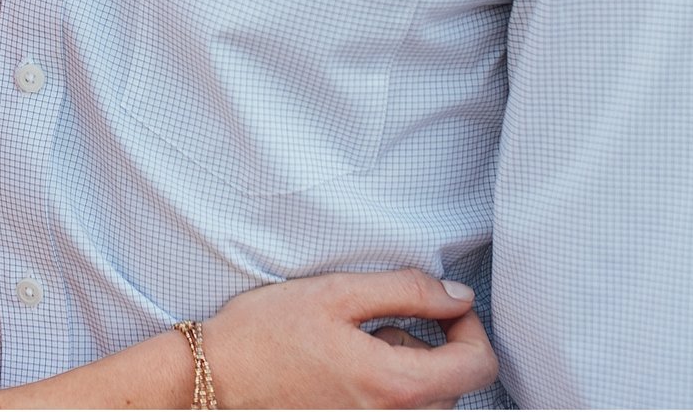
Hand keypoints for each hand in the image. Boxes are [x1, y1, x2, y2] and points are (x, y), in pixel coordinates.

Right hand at [203, 270, 496, 408]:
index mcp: (395, 384)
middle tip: (380, 323)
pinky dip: (385, 390)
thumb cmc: (266, 333)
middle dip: (431, 348)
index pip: (478, 365)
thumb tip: (459, 297)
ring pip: (427, 403)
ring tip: (355, 347)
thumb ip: (408, 291)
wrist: (214, 378)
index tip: (442, 307)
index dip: (470, 328)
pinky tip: (346, 373)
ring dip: (408, 371)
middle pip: (454, 387)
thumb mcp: (337, 293)